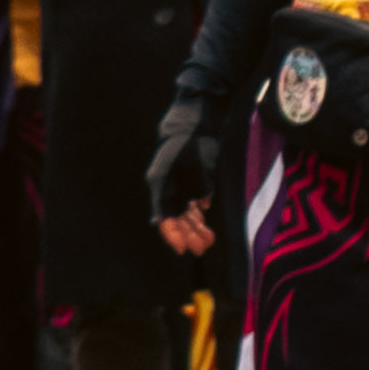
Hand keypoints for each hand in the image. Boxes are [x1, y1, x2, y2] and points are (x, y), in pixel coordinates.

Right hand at [147, 99, 218, 254]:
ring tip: (207, 242)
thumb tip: (178, 213)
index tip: (182, 249)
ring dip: (196, 228)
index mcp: (161, 185)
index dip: (172, 234)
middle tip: (200, 249)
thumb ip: (182, 192)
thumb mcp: (186, 167)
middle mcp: (170, 188)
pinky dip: (201, 214)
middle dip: (188, 234)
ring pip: (187, 213)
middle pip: (177, 218)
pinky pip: (196, 203)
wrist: (198, 120)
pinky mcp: (196, 181)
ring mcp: (183, 185)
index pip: (164, 217)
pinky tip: (207, 226)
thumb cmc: (188, 142)